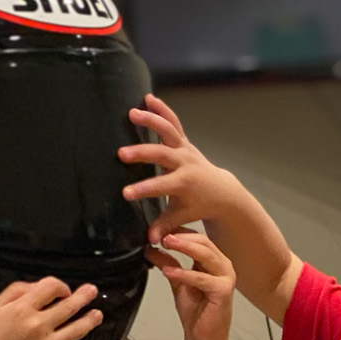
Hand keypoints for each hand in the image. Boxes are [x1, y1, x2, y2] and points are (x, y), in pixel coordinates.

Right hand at [0, 279, 101, 339]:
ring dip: (91, 319)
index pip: (51, 287)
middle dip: (84, 296)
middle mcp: (39, 326)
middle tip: (92, 291)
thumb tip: (37, 287)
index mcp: (22, 310)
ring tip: (96, 314)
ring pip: (80, 328)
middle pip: (71, 305)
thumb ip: (15, 292)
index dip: (60, 285)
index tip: (61, 290)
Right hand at [121, 95, 253, 240]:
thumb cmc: (197, 206)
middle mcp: (185, 162)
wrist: (220, 190)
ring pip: (169, 131)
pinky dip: (162, 109)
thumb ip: (166, 226)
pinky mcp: (183, 141)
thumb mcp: (182, 217)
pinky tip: (147, 98)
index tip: (125, 194)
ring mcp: (185, 149)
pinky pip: (173, 122)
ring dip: (151, 121)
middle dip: (142, 154)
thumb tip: (150, 241)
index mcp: (184, 183)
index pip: (162, 187)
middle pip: (162, 155)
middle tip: (120, 154)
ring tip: (132, 113)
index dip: (144, 190)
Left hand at [146, 230, 234, 339]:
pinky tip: (169, 271)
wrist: (202, 339)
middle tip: (160, 232)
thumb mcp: (176, 281)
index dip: (178, 230)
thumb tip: (150, 247)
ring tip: (165, 243)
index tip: (159, 227)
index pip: (197, 238)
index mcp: (213, 261)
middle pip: (203, 242)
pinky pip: (203, 278)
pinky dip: (185, 273)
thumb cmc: (195, 312)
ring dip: (184, 247)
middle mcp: (222, 266)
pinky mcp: (223, 291)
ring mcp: (226, 278)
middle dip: (181, 235)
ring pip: (206, 255)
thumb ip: (167, 263)